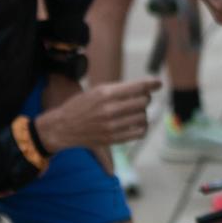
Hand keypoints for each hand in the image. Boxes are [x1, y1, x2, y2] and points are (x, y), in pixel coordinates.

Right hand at [34, 78, 160, 151]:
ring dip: (143, 113)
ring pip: (143, 117)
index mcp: (105, 94)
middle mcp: (109, 110)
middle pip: (143, 102)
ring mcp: (111, 126)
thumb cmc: (81, 106)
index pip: (137, 88)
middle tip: (140, 99)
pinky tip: (136, 124)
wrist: (62, 127)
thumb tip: (146, 87)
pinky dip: (142, 127)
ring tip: (136, 112)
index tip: (158, 83)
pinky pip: (139, 133)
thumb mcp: (97, 90)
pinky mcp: (112, 139)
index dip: (151, 84)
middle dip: (145, 99)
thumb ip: (120, 89)